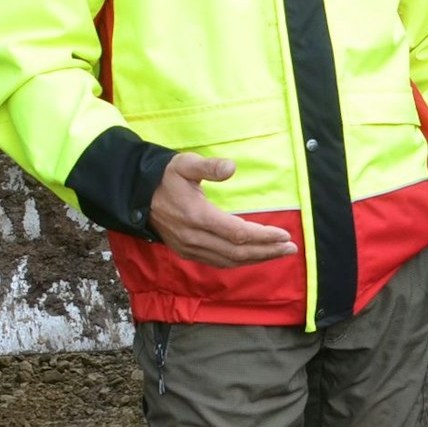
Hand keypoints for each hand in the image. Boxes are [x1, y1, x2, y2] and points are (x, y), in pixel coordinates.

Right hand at [150, 153, 296, 267]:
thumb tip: (231, 167)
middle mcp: (194, 237)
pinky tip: (253, 258)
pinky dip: (239, 262)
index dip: (263, 236)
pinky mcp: (186, 252)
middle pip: (237, 251)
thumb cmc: (164, 176)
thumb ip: (208, 166)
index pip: (238, 233)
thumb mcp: (185, 164)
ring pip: (229, 261)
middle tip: (291, 248)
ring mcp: (189, 248)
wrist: (135, 195)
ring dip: (256, 259)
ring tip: (279, 254)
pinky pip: (218, 262)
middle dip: (267, 251)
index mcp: (197, 216)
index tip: (285, 235)